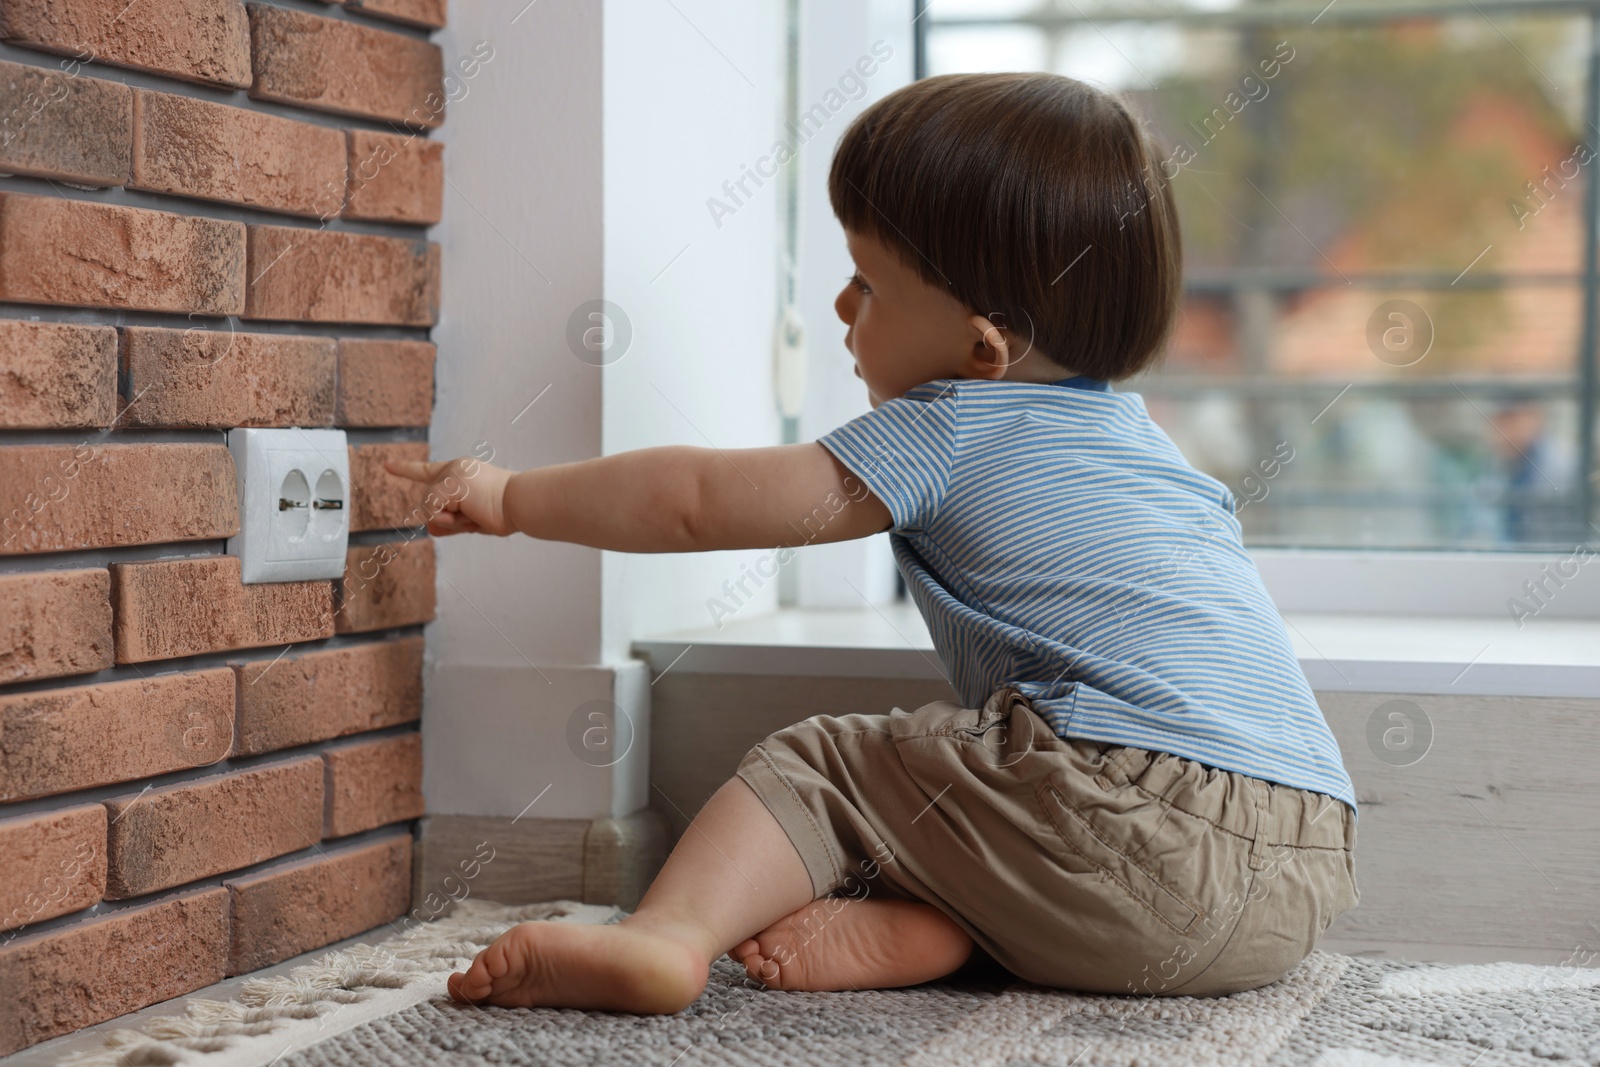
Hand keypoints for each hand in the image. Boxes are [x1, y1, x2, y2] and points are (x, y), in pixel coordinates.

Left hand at [384, 456, 515, 536]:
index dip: (406, 469)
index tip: (387, 464)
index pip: (428, 471)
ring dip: (450, 520)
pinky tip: (468, 510)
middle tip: (476, 516)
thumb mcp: (472, 520)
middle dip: (448, 519)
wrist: (521, 504)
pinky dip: (447, 518)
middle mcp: (454, 468)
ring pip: (429, 507)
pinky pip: (431, 509)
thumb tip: (429, 529)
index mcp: (461, 472)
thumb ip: (449, 524)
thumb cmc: (505, 512)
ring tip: (475, 513)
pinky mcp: (449, 482)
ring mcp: (451, 473)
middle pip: (429, 501)